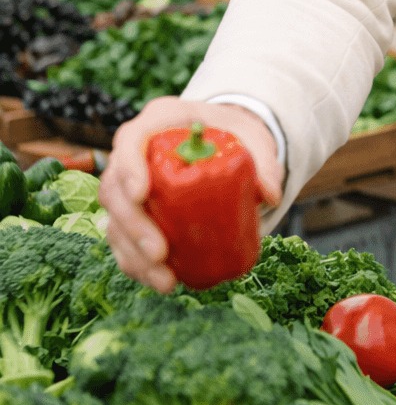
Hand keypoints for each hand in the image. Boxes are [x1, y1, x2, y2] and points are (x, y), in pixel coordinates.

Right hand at [100, 98, 282, 291]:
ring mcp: (128, 185)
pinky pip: (123, 241)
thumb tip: (271, 196)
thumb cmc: (231, 135)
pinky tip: (161, 282)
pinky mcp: (133, 213)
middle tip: (160, 253)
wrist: (219, 144)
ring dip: (133, 254)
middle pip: (115, 187)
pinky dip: (137, 265)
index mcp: (159, 122)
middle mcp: (134, 153)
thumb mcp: (251, 138)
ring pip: (114, 220)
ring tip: (165, 280)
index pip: (131, 139)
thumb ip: (264, 161)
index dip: (129, 167)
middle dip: (133, 225)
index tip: (142, 195)